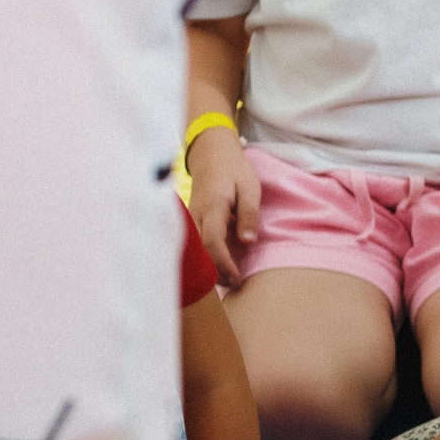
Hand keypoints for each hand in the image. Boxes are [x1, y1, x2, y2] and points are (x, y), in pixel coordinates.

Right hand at [185, 127, 258, 283]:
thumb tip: (248, 242)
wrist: (211, 153)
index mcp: (212, 207)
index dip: (223, 264)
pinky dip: (205, 258)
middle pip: (201, 252)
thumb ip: (248, 215)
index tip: (237, 278)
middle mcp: (196, 216)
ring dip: (210, 268)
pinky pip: (195, 244)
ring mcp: (190, 219)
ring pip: (195, 250)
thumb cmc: (233, 170)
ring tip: (228, 281)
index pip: (213, 242)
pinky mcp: (190, 222)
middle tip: (235, 286)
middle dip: (216, 273)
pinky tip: (217, 269)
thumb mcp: (250, 188)